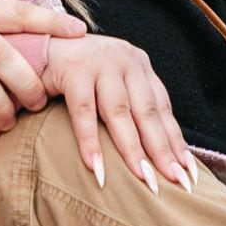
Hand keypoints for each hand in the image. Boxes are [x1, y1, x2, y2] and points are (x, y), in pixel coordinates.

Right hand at [41, 34, 194, 192]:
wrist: (37, 44)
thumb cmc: (76, 72)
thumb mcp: (110, 83)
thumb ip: (130, 105)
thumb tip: (157, 151)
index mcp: (138, 65)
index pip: (162, 108)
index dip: (175, 141)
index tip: (188, 172)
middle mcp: (125, 60)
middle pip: (147, 112)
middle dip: (162, 150)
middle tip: (174, 182)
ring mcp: (100, 62)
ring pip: (120, 113)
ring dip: (132, 150)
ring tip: (144, 179)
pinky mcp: (73, 69)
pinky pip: (84, 112)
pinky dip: (91, 142)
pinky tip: (97, 168)